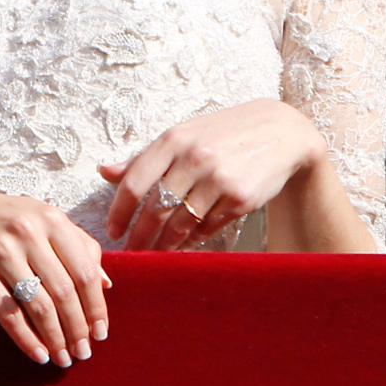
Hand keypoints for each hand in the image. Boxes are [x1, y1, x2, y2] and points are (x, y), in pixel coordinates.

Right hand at [0, 182, 111, 366]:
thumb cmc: (1, 218)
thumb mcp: (41, 219)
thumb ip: (76, 244)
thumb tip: (106, 283)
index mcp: (51, 218)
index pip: (84, 269)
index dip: (96, 305)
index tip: (101, 332)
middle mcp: (30, 232)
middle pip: (65, 290)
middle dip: (78, 327)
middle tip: (84, 352)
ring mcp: (2, 252)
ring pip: (39, 304)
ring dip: (55, 337)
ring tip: (64, 358)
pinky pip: (8, 313)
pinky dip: (26, 338)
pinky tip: (38, 354)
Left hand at [100, 98, 325, 249]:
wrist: (280, 132)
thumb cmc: (223, 133)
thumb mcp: (184, 134)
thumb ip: (145, 157)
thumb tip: (104, 172)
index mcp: (174, 139)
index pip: (134, 182)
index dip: (119, 213)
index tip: (112, 232)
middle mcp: (195, 158)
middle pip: (155, 210)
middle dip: (139, 238)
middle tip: (131, 254)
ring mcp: (219, 179)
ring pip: (180, 225)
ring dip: (164, 245)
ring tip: (155, 253)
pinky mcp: (240, 199)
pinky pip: (207, 228)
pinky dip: (193, 240)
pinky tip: (186, 243)